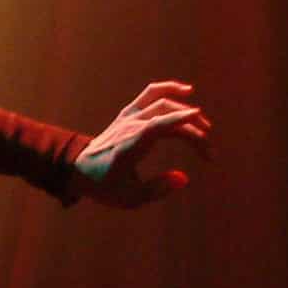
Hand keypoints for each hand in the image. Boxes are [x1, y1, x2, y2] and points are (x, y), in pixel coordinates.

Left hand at [69, 81, 212, 208]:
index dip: (178, 120)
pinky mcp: (128, 113)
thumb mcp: (129, 198)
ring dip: (185, 110)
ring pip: (160, 101)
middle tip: (208, 153)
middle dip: (193, 131)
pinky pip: (150, 94)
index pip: (156, 127)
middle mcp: (129, 127)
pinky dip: (169, 90)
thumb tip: (184, 178)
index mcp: (129, 146)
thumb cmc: (105, 186)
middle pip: (166, 117)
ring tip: (204, 125)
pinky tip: (187, 91)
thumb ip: (157, 189)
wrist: (78, 170)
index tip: (200, 120)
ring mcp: (128, 117)